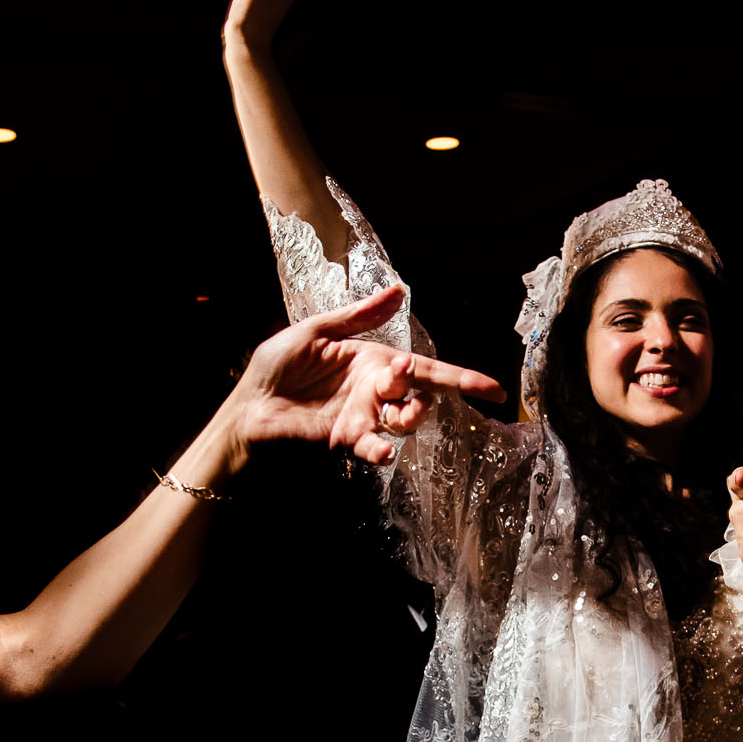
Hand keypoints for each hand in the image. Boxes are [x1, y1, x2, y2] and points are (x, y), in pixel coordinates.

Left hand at [232, 286, 505, 465]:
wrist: (248, 404)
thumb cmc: (277, 365)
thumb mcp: (316, 330)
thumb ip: (359, 316)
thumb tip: (400, 291)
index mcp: (375, 361)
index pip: (428, 369)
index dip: (462, 379)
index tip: (494, 389)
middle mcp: (377, 391)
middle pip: (423, 396)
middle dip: (421, 391)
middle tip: (398, 380)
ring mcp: (365, 418)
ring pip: (406, 421)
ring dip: (409, 417)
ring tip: (395, 414)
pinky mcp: (348, 440)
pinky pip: (376, 446)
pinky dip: (383, 450)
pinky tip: (384, 450)